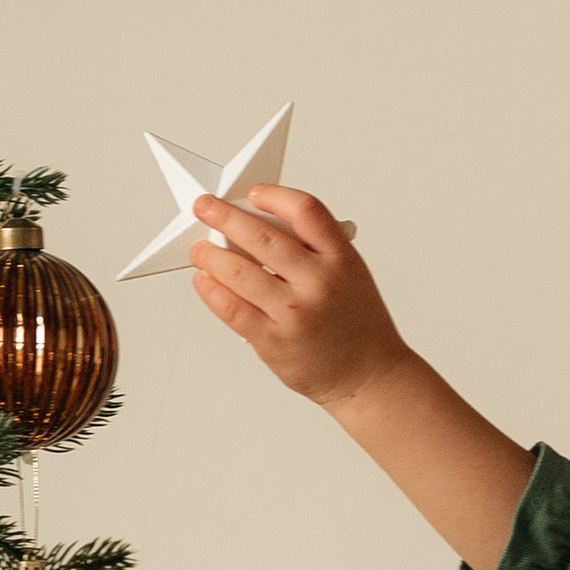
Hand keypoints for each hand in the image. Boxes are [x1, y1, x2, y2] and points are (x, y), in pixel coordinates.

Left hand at [190, 185, 411, 412]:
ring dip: (210, 255)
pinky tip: (205, 281)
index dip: (274, 196)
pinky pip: (231, 308)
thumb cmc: (357, 326)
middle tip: (205, 207)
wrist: (368, 376)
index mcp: (341, 259)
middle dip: (224, 216)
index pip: (306, 211)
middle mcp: (319, 283)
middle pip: (262, 237)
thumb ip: (313, 251)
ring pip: (238, 271)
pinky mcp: (273, 341)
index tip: (253, 193)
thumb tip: (256, 229)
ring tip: (200, 249)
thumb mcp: (350, 276)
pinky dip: (211, 290)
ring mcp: (294, 313)